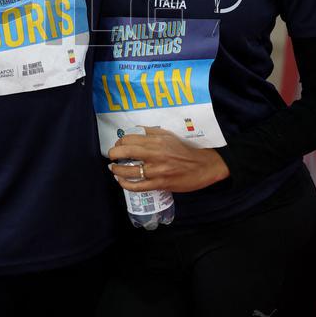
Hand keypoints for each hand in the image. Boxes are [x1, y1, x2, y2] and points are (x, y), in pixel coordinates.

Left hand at [108, 127, 228, 192]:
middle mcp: (156, 154)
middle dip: (113, 154)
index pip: (130, 139)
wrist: (203, 166)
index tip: (118, 145)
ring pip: (129, 171)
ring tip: (113, 169)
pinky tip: (121, 181)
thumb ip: (151, 133)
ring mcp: (157, 171)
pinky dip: (125, 184)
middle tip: (112, 156)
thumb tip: (134, 130)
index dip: (120, 142)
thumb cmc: (185, 150)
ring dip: (116, 170)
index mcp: (158, 140)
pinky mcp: (160, 184)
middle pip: (126, 152)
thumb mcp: (169, 135)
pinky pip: (137, 186)